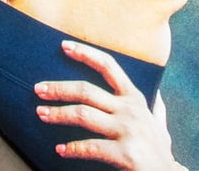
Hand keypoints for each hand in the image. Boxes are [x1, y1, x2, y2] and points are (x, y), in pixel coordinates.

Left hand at [36, 41, 186, 169]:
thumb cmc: (160, 152)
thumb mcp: (160, 125)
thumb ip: (156, 109)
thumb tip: (157, 95)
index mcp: (135, 98)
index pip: (108, 66)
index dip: (85, 53)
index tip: (64, 46)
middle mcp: (130, 110)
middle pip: (86, 90)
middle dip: (59, 88)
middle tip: (38, 90)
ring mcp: (128, 130)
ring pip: (83, 115)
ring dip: (58, 114)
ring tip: (41, 114)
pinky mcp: (125, 153)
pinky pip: (90, 147)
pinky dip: (72, 148)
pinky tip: (60, 149)